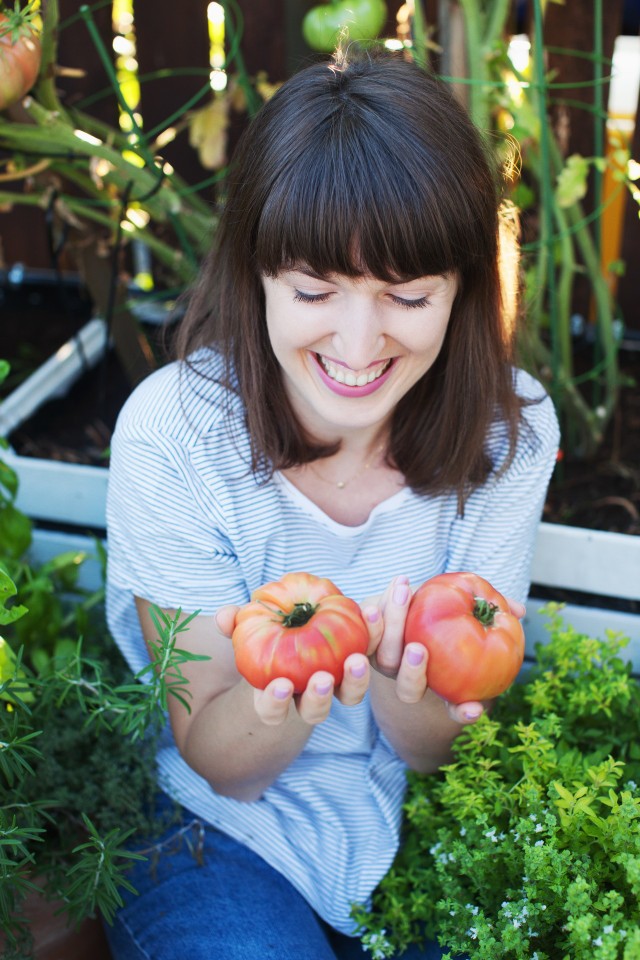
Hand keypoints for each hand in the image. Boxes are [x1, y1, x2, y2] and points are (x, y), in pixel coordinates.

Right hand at [215, 606, 369, 727]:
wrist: (296, 626)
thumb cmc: (264, 633)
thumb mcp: (246, 627)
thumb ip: (234, 624)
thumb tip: (225, 616)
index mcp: (276, 694)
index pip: (271, 711)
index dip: (274, 704)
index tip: (279, 686)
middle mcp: (308, 696)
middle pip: (315, 711)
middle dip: (319, 698)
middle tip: (323, 679)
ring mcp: (336, 684)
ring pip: (349, 696)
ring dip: (356, 681)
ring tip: (357, 660)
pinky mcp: (358, 663)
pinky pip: (369, 654)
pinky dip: (373, 636)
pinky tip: (372, 614)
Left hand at [362, 578, 526, 725]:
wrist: (399, 596)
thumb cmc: (443, 604)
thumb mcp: (468, 602)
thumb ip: (492, 608)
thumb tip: (520, 612)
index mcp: (438, 682)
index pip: (454, 706)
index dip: (463, 711)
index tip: (473, 708)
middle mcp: (409, 679)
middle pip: (409, 691)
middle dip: (413, 675)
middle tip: (419, 650)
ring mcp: (384, 663)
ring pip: (385, 659)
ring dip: (392, 630)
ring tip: (403, 600)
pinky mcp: (365, 642)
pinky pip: (367, 635)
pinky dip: (375, 615)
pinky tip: (391, 591)